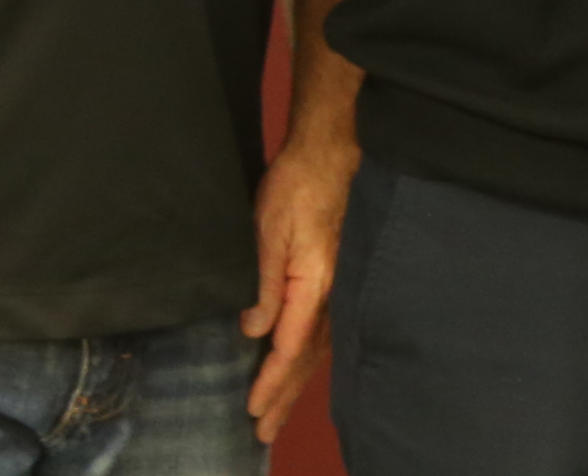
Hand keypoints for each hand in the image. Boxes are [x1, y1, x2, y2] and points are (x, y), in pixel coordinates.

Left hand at [240, 132, 353, 442]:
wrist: (328, 154)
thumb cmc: (297, 187)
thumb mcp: (267, 232)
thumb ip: (263, 285)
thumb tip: (253, 330)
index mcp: (314, 286)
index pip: (289, 348)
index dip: (270, 381)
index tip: (252, 409)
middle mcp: (330, 295)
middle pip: (306, 359)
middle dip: (283, 397)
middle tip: (262, 433)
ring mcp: (335, 288)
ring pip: (316, 351)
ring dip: (295, 384)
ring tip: (276, 412)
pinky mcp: (333, 279)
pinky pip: (322, 333)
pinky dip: (308, 360)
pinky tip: (300, 370)